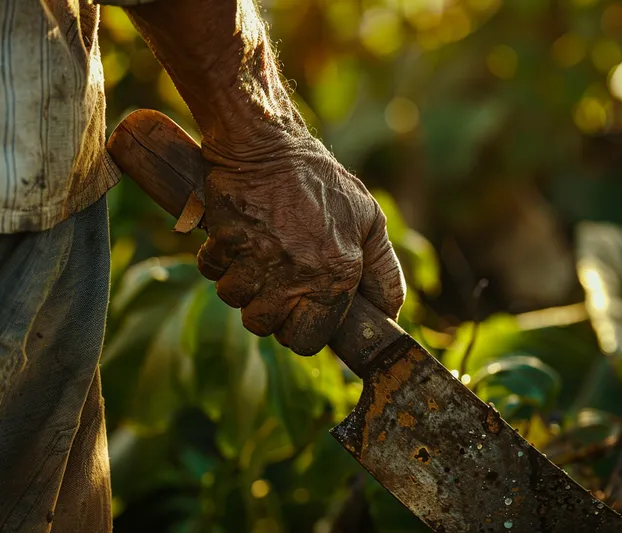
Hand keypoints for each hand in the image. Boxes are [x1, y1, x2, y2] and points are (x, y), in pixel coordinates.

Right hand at [196, 132, 405, 355]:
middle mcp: (299, 272)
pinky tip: (237, 236)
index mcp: (338, 273)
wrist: (268, 142)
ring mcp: (258, 258)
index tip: (299, 313)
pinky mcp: (225, 241)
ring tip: (256, 255)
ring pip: (236, 301)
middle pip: (264, 326)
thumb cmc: (322, 183)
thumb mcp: (369, 220)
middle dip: (266, 310)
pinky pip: (212, 271)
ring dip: (241, 282)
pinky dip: (219, 258)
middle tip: (274, 283)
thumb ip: (383, 271)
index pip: (309, 340)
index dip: (301, 330)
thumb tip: (390, 313)